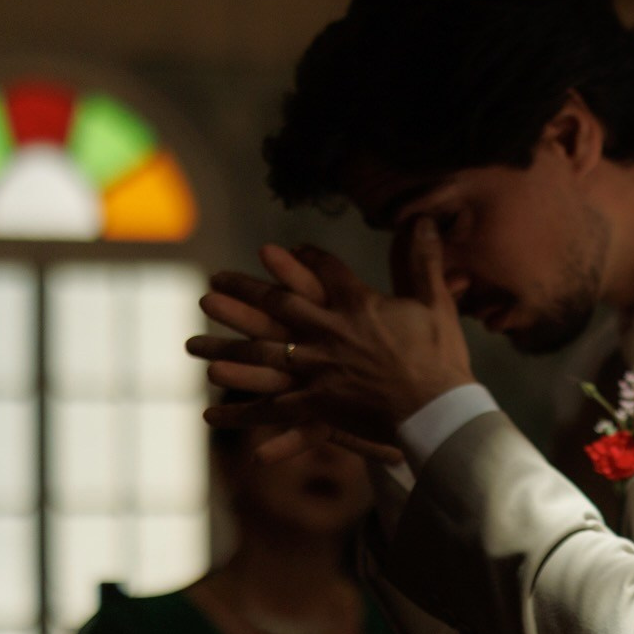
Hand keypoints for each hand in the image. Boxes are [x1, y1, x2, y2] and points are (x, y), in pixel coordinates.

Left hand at [189, 224, 472, 447]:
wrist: (439, 409)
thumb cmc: (441, 356)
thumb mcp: (435, 302)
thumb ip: (422, 261)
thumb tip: (422, 218)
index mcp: (358, 305)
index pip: (324, 273)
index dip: (299, 261)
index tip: (273, 251)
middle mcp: (330, 331)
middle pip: (278, 306)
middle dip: (243, 294)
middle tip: (212, 286)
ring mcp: (319, 368)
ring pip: (262, 354)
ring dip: (223, 349)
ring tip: (192, 345)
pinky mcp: (318, 403)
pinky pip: (273, 408)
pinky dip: (242, 413)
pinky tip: (211, 414)